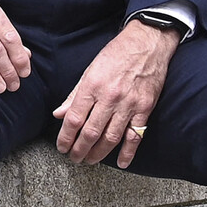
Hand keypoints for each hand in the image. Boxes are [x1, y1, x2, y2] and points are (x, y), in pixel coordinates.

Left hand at [54, 19, 178, 168]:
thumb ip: (74, 94)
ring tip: (90, 161)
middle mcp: (109, 97)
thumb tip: (59, 114)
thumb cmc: (116, 54)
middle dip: (79, 149)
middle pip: (91, 132)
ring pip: (111, 137)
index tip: (61, 147)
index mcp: (92, 86)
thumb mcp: (90, 70)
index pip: (74, 118)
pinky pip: (135, 135)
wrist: (147, 43)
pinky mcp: (145, 108)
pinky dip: (128, 152)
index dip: (66, 137)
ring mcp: (129, 104)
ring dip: (98, 153)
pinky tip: (120, 163)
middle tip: (74, 159)